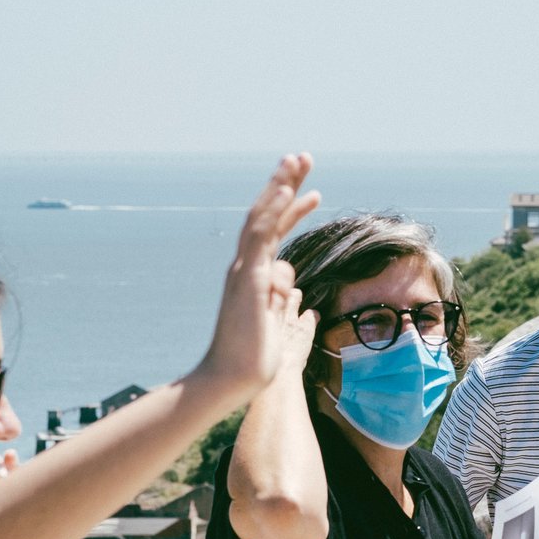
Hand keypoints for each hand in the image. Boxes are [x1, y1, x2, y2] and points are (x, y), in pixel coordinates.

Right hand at [196, 155, 319, 402]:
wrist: (230, 381)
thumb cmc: (251, 358)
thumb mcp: (274, 320)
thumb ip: (280, 295)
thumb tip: (289, 274)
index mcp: (253, 276)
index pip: (272, 232)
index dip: (289, 208)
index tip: (308, 190)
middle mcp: (246, 267)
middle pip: (266, 215)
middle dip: (284, 184)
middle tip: (301, 157)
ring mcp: (246, 271)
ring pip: (262, 217)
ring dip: (280, 185)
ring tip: (298, 160)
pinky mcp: (249, 280)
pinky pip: (260, 237)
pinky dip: (272, 211)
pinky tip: (286, 190)